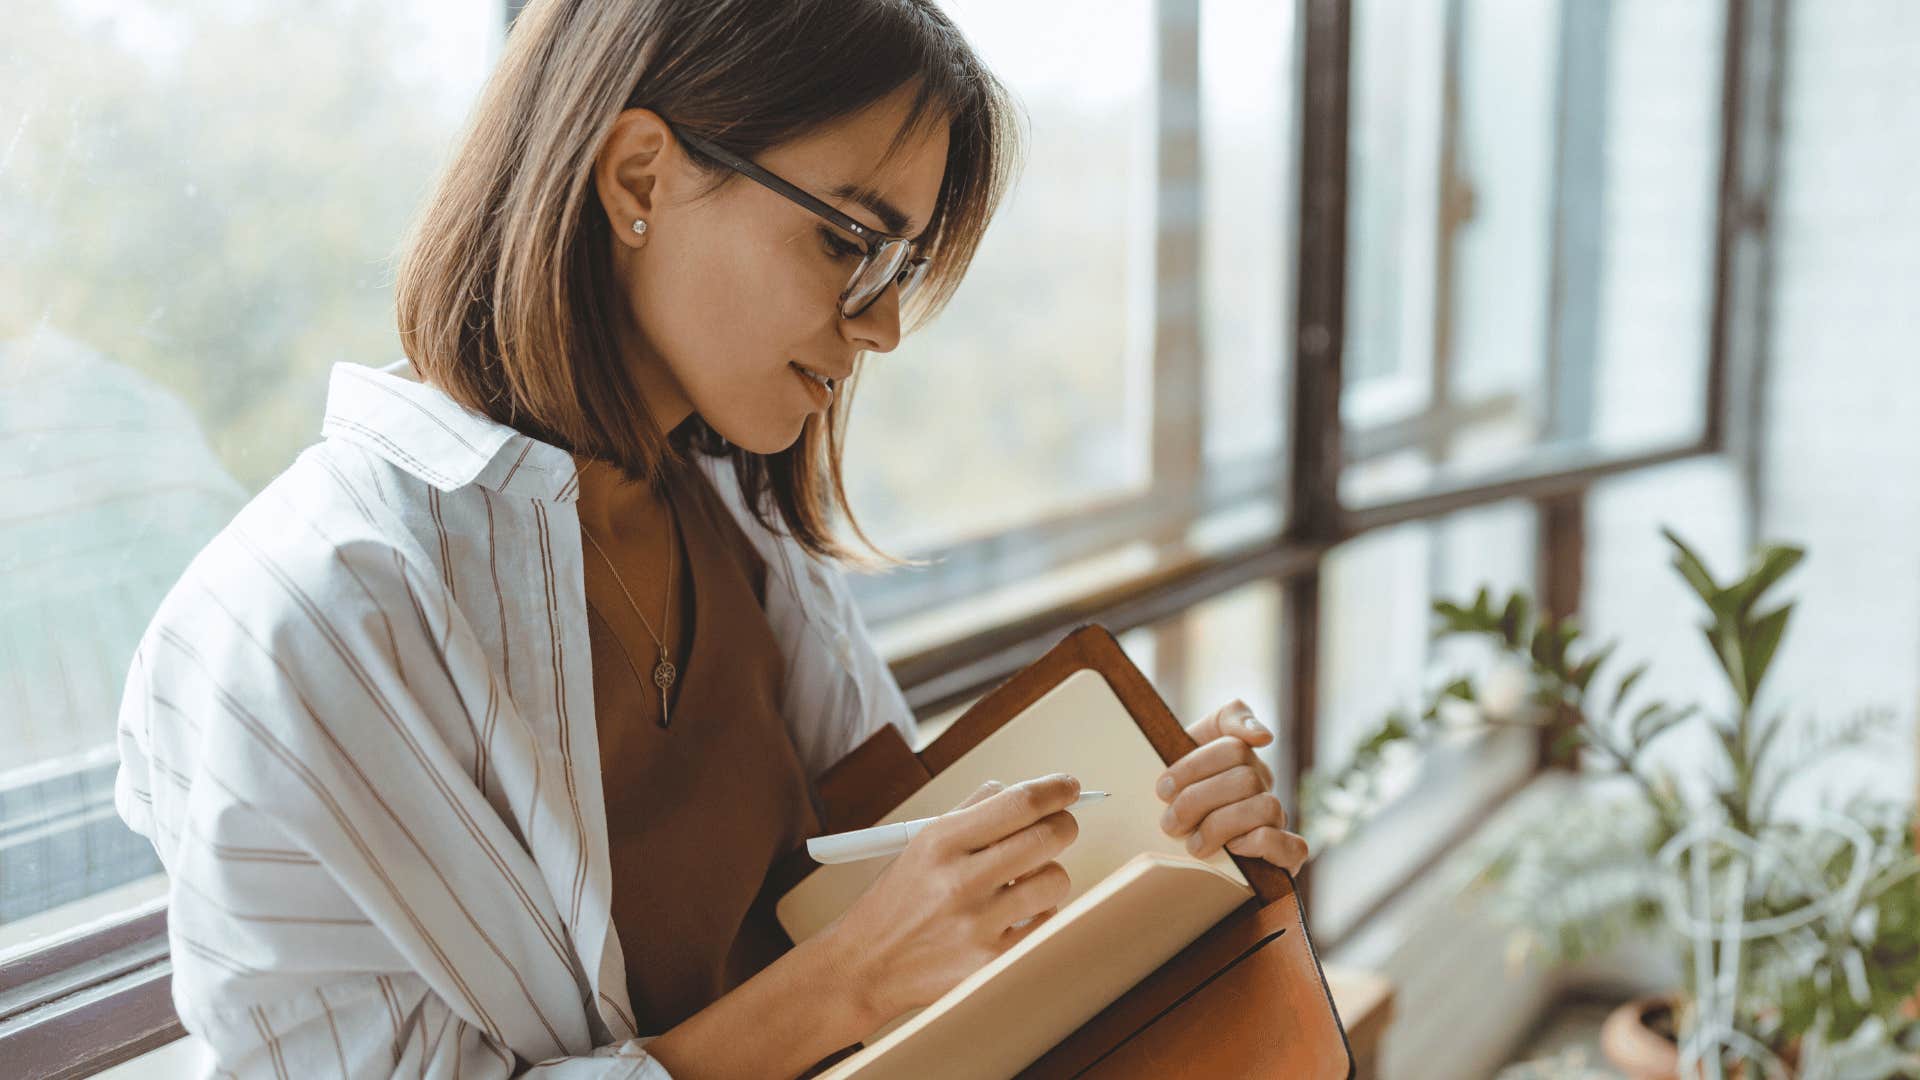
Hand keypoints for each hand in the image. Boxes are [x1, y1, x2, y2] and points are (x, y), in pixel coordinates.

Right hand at [821, 773, 1082, 1031]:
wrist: (868, 965)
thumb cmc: (900, 899)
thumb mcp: (921, 843)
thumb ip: (971, 811)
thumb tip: (1022, 789)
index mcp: (942, 841)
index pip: (1019, 802)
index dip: (1056, 789)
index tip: (1069, 787)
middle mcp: (961, 880)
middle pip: (1048, 837)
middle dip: (1063, 826)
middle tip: (1060, 827)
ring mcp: (978, 924)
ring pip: (1056, 880)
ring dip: (1050, 873)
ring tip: (1027, 879)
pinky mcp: (991, 962)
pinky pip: (1048, 922)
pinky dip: (1041, 912)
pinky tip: (1018, 912)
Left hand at [1156, 699, 1308, 873]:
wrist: (1170, 846)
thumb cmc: (1180, 795)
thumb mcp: (1184, 748)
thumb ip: (1225, 720)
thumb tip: (1264, 735)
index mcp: (1241, 757)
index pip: (1232, 747)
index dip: (1193, 767)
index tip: (1162, 788)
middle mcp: (1263, 784)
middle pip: (1245, 778)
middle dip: (1199, 801)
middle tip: (1170, 822)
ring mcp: (1277, 818)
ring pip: (1266, 807)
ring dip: (1221, 826)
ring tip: (1194, 843)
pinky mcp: (1287, 854)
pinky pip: (1293, 846)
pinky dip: (1260, 844)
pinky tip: (1233, 849)